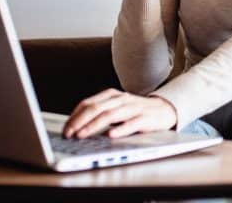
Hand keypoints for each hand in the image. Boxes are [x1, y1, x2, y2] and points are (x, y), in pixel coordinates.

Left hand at [63, 88, 177, 138]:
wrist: (165, 109)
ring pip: (110, 115)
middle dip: (79, 121)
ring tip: (82, 135)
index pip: (88, 103)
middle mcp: (121, 99)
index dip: (74, 116)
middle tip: (69, 134)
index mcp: (112, 95)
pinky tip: (110, 135)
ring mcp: (134, 108)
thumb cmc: (137, 111)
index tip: (65, 129)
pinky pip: (132, 123)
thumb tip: (77, 126)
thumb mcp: (117, 107)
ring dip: (93, 126)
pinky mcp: (145, 118)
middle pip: (96, 108)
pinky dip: (120, 129)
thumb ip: (100, 113)